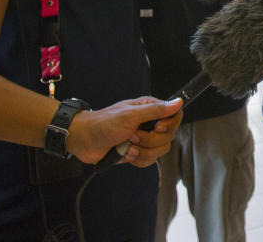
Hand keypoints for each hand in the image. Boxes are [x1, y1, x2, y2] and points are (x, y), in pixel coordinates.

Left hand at [65, 96, 182, 166]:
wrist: (84, 141)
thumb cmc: (104, 123)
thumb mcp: (130, 115)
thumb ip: (156, 110)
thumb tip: (178, 102)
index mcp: (150, 109)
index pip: (175, 116)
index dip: (169, 125)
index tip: (157, 127)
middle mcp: (150, 124)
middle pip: (168, 137)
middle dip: (150, 140)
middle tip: (133, 135)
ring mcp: (144, 139)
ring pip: (160, 151)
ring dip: (143, 151)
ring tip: (128, 146)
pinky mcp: (138, 152)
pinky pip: (149, 161)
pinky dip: (138, 159)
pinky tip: (126, 154)